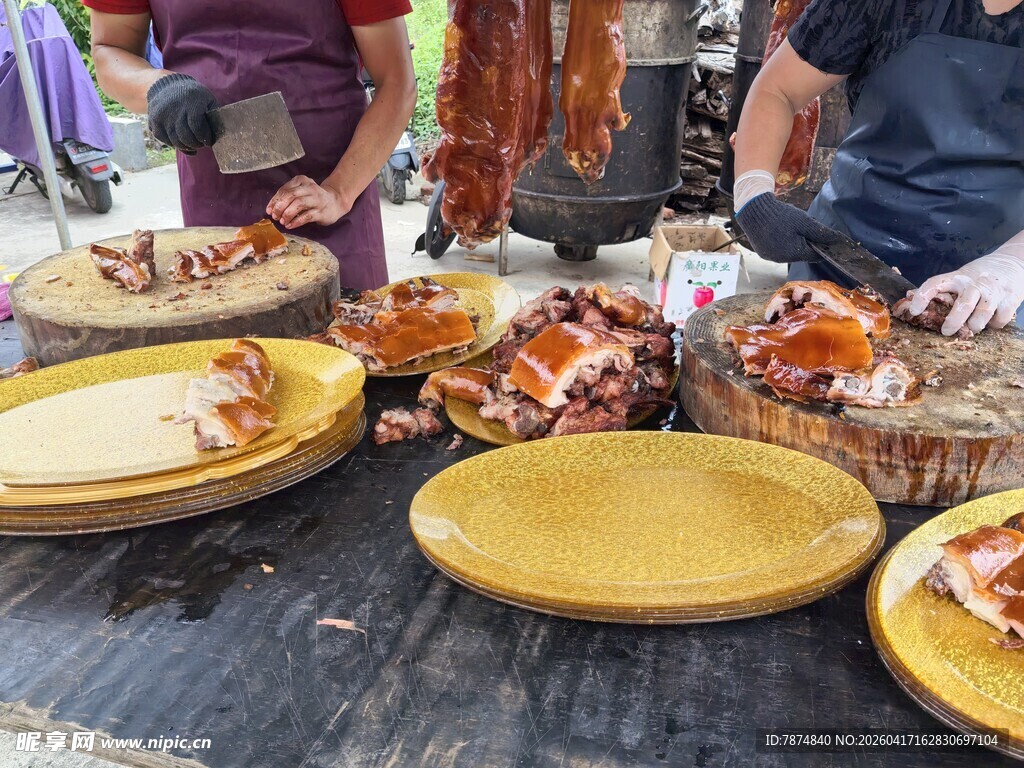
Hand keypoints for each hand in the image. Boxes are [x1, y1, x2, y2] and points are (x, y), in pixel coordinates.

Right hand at [146, 73, 217, 151]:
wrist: (167, 85)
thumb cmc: (194, 96)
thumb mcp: (207, 100)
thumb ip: (214, 117)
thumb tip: (218, 136)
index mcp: (191, 103)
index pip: (198, 129)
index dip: (205, 139)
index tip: (209, 141)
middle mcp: (174, 109)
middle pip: (186, 137)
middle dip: (196, 144)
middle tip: (200, 144)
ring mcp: (162, 115)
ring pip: (175, 141)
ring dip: (186, 146)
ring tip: (192, 143)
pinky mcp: (154, 120)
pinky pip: (165, 140)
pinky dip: (173, 144)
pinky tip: (180, 140)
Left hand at [266, 176, 350, 228]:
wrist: (335, 202)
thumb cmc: (313, 198)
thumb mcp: (300, 192)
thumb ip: (287, 196)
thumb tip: (272, 208)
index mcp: (301, 180)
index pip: (284, 190)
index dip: (274, 201)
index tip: (269, 210)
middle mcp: (309, 188)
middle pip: (290, 196)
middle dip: (280, 207)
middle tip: (275, 216)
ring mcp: (317, 200)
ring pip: (298, 204)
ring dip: (287, 214)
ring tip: (282, 221)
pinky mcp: (321, 212)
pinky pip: (306, 216)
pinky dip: (296, 221)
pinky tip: (290, 225)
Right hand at [735, 191, 843, 262]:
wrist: (753, 211)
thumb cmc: (781, 215)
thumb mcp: (805, 221)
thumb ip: (822, 233)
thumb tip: (839, 240)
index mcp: (795, 253)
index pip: (815, 256)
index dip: (821, 246)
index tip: (822, 236)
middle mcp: (783, 260)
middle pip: (802, 254)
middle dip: (806, 243)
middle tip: (802, 227)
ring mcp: (771, 257)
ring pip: (789, 254)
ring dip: (793, 243)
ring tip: (788, 228)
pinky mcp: (763, 253)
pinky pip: (777, 251)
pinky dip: (780, 244)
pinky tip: (778, 232)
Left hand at [906, 251, 1023, 335]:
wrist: (1014, 262)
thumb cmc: (979, 275)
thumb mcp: (960, 277)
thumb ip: (942, 289)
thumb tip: (911, 299)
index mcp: (958, 277)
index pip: (935, 283)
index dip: (922, 297)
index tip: (914, 311)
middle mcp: (975, 283)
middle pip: (963, 305)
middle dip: (953, 322)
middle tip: (946, 331)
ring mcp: (994, 292)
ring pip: (982, 316)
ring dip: (974, 326)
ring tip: (972, 326)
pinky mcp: (1010, 299)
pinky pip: (999, 320)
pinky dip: (993, 325)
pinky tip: (990, 321)